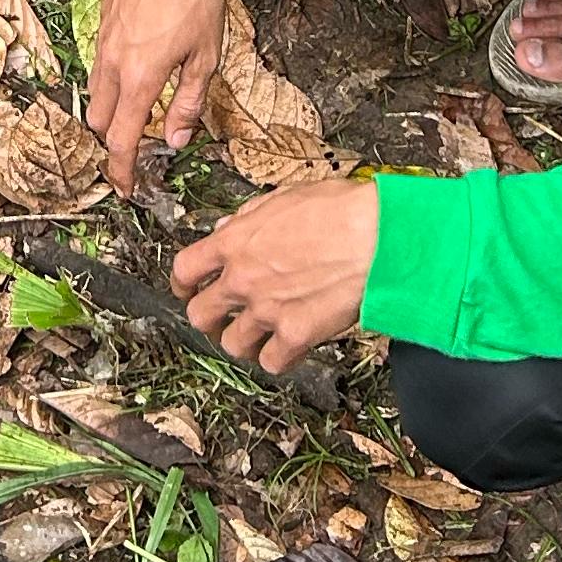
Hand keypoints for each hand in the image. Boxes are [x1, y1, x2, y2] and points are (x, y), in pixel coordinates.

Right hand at [84, 0, 239, 191]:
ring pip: (96, 88)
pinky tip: (138, 63)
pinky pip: (99, 58)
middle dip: (114, 140)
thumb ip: (189, 103)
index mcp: (140, 77)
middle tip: (136, 149)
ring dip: (112, 107)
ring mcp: (103, 36)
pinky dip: (112, 74)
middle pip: (99, 119)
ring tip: (138, 108)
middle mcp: (113, 60)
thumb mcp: (206, 57)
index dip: (122, 170)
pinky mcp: (102, 15)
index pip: (122, 140)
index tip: (126, 189)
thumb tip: (177, 139)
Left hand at [171, 175, 378, 372]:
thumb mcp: (285, 198)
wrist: (378, 237)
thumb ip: (249, 219)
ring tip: (259, 335)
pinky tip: (289, 346)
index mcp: (236, 242)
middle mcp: (243, 279)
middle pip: (199, 314)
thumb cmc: (340, 210)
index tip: (187, 288)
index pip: (185, 269)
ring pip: (231, 345)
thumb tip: (227, 230)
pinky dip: (278, 358)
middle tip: (223, 318)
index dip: (183, 283)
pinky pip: (271, 362)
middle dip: (209, 318)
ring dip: (243, 341)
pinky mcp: (295, 336)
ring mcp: (266, 310)